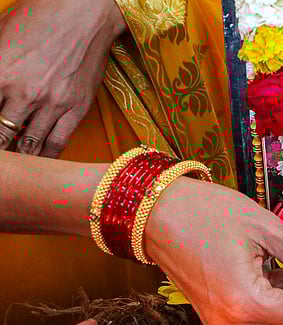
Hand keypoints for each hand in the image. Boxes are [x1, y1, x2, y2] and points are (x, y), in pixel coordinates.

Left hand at [0, 0, 126, 155]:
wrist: (85, 13)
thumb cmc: (40, 18)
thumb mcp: (0, 35)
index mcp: (0, 72)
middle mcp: (25, 92)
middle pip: (1, 136)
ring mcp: (53, 103)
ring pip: (28, 145)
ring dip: (17, 156)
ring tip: (13, 162)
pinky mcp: (76, 107)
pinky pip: (57, 142)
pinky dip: (44, 155)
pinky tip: (37, 158)